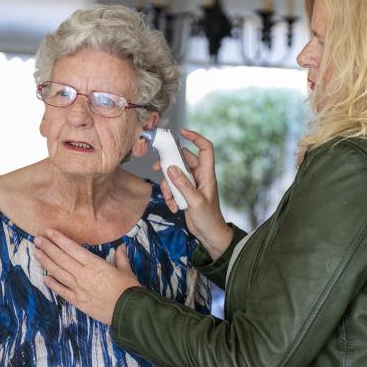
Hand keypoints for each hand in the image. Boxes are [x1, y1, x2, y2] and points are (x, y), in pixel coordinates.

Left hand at [34, 229, 139, 324]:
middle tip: (37, 239)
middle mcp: (83, 274)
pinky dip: (53, 284)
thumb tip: (121, 247)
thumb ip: (121, 258)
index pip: (72, 248)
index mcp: (94, 264)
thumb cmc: (129, 289)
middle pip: (61, 258)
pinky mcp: (78, 301)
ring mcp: (78, 288)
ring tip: (36, 253)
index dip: (59, 239)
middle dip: (48, 247)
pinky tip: (45, 278)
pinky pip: (62, 291)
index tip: (49, 232)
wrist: (128, 311)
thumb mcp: (126, 270)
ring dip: (46, 262)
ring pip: (58, 272)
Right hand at [153, 128, 232, 259]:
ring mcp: (191, 184)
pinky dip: (170, 196)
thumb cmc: (209, 219)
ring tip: (171, 199)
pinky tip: (174, 207)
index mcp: (207, 174)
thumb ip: (183, 185)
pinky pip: (172, 187)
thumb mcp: (195, 202)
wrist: (209, 234)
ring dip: (168, 186)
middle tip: (157, 168)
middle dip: (169, 164)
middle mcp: (199, 176)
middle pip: (182, 160)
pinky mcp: (184, 192)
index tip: (183, 132)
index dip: (196, 138)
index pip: (205, 149)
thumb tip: (171, 169)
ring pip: (174, 174)